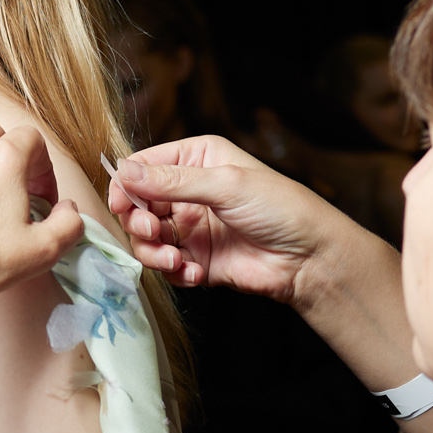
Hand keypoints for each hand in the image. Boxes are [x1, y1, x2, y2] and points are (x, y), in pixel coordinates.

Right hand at [107, 132, 354, 303]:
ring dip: (154, 252)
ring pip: (148, 240)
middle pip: (138, 206)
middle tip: (151, 231)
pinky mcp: (198, 260)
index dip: (126, 185)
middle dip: (138, 222)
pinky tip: (194, 273)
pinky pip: (167, 268)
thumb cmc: (281, 208)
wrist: (310, 258)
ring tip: (175, 259)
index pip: (144, 167)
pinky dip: (174, 273)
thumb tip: (124, 172)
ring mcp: (192, 228)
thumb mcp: (226, 184)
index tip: (121, 203)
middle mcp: (189, 192)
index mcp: (197, 159)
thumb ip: (172, 181)